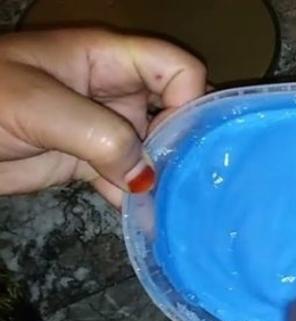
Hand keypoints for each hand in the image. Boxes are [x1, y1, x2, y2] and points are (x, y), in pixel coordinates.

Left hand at [0, 28, 205, 206]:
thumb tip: (148, 178)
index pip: (178, 70)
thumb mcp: (39, 108)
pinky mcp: (86, 162)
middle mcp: (114, 91)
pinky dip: (138, 201)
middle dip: (185, 146)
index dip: (190, 102)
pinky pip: (127, 180)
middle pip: (174, 111)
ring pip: (154, 151)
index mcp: (108, 59)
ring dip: (165, 179)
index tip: (179, 144)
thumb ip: (101, 137)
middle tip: (194, 185)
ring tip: (181, 210)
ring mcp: (101, 128)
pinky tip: (149, 222)